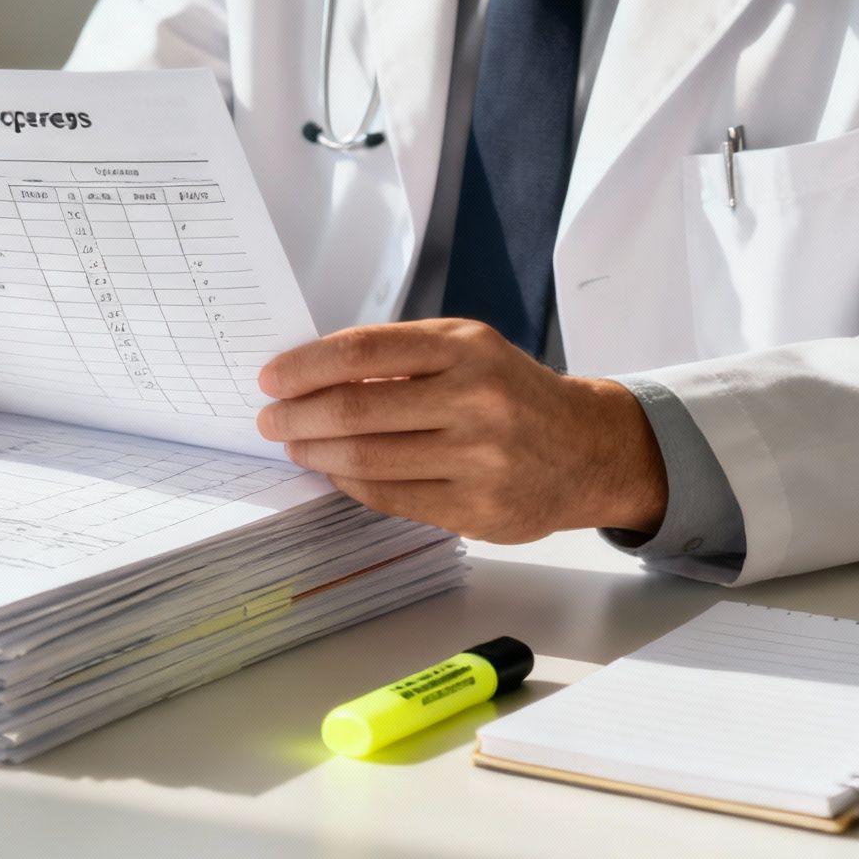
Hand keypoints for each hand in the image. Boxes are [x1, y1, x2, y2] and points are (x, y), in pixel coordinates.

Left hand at [255, 319, 667, 543]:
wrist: (588, 450)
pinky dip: (349, 482)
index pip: (362, 352)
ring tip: (295, 444)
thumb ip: (400, 358)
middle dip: (297, 415)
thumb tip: (312, 376)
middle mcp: (475, 400)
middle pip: (355, 410)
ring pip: (366, 459)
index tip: (271, 379)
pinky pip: (388, 496)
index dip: (305, 367)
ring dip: (315, 452)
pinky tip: (334, 469)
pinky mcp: (476, 509)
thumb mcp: (468, 351)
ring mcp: (478, 459)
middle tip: (270, 418)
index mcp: (466, 349)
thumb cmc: (513, 393)